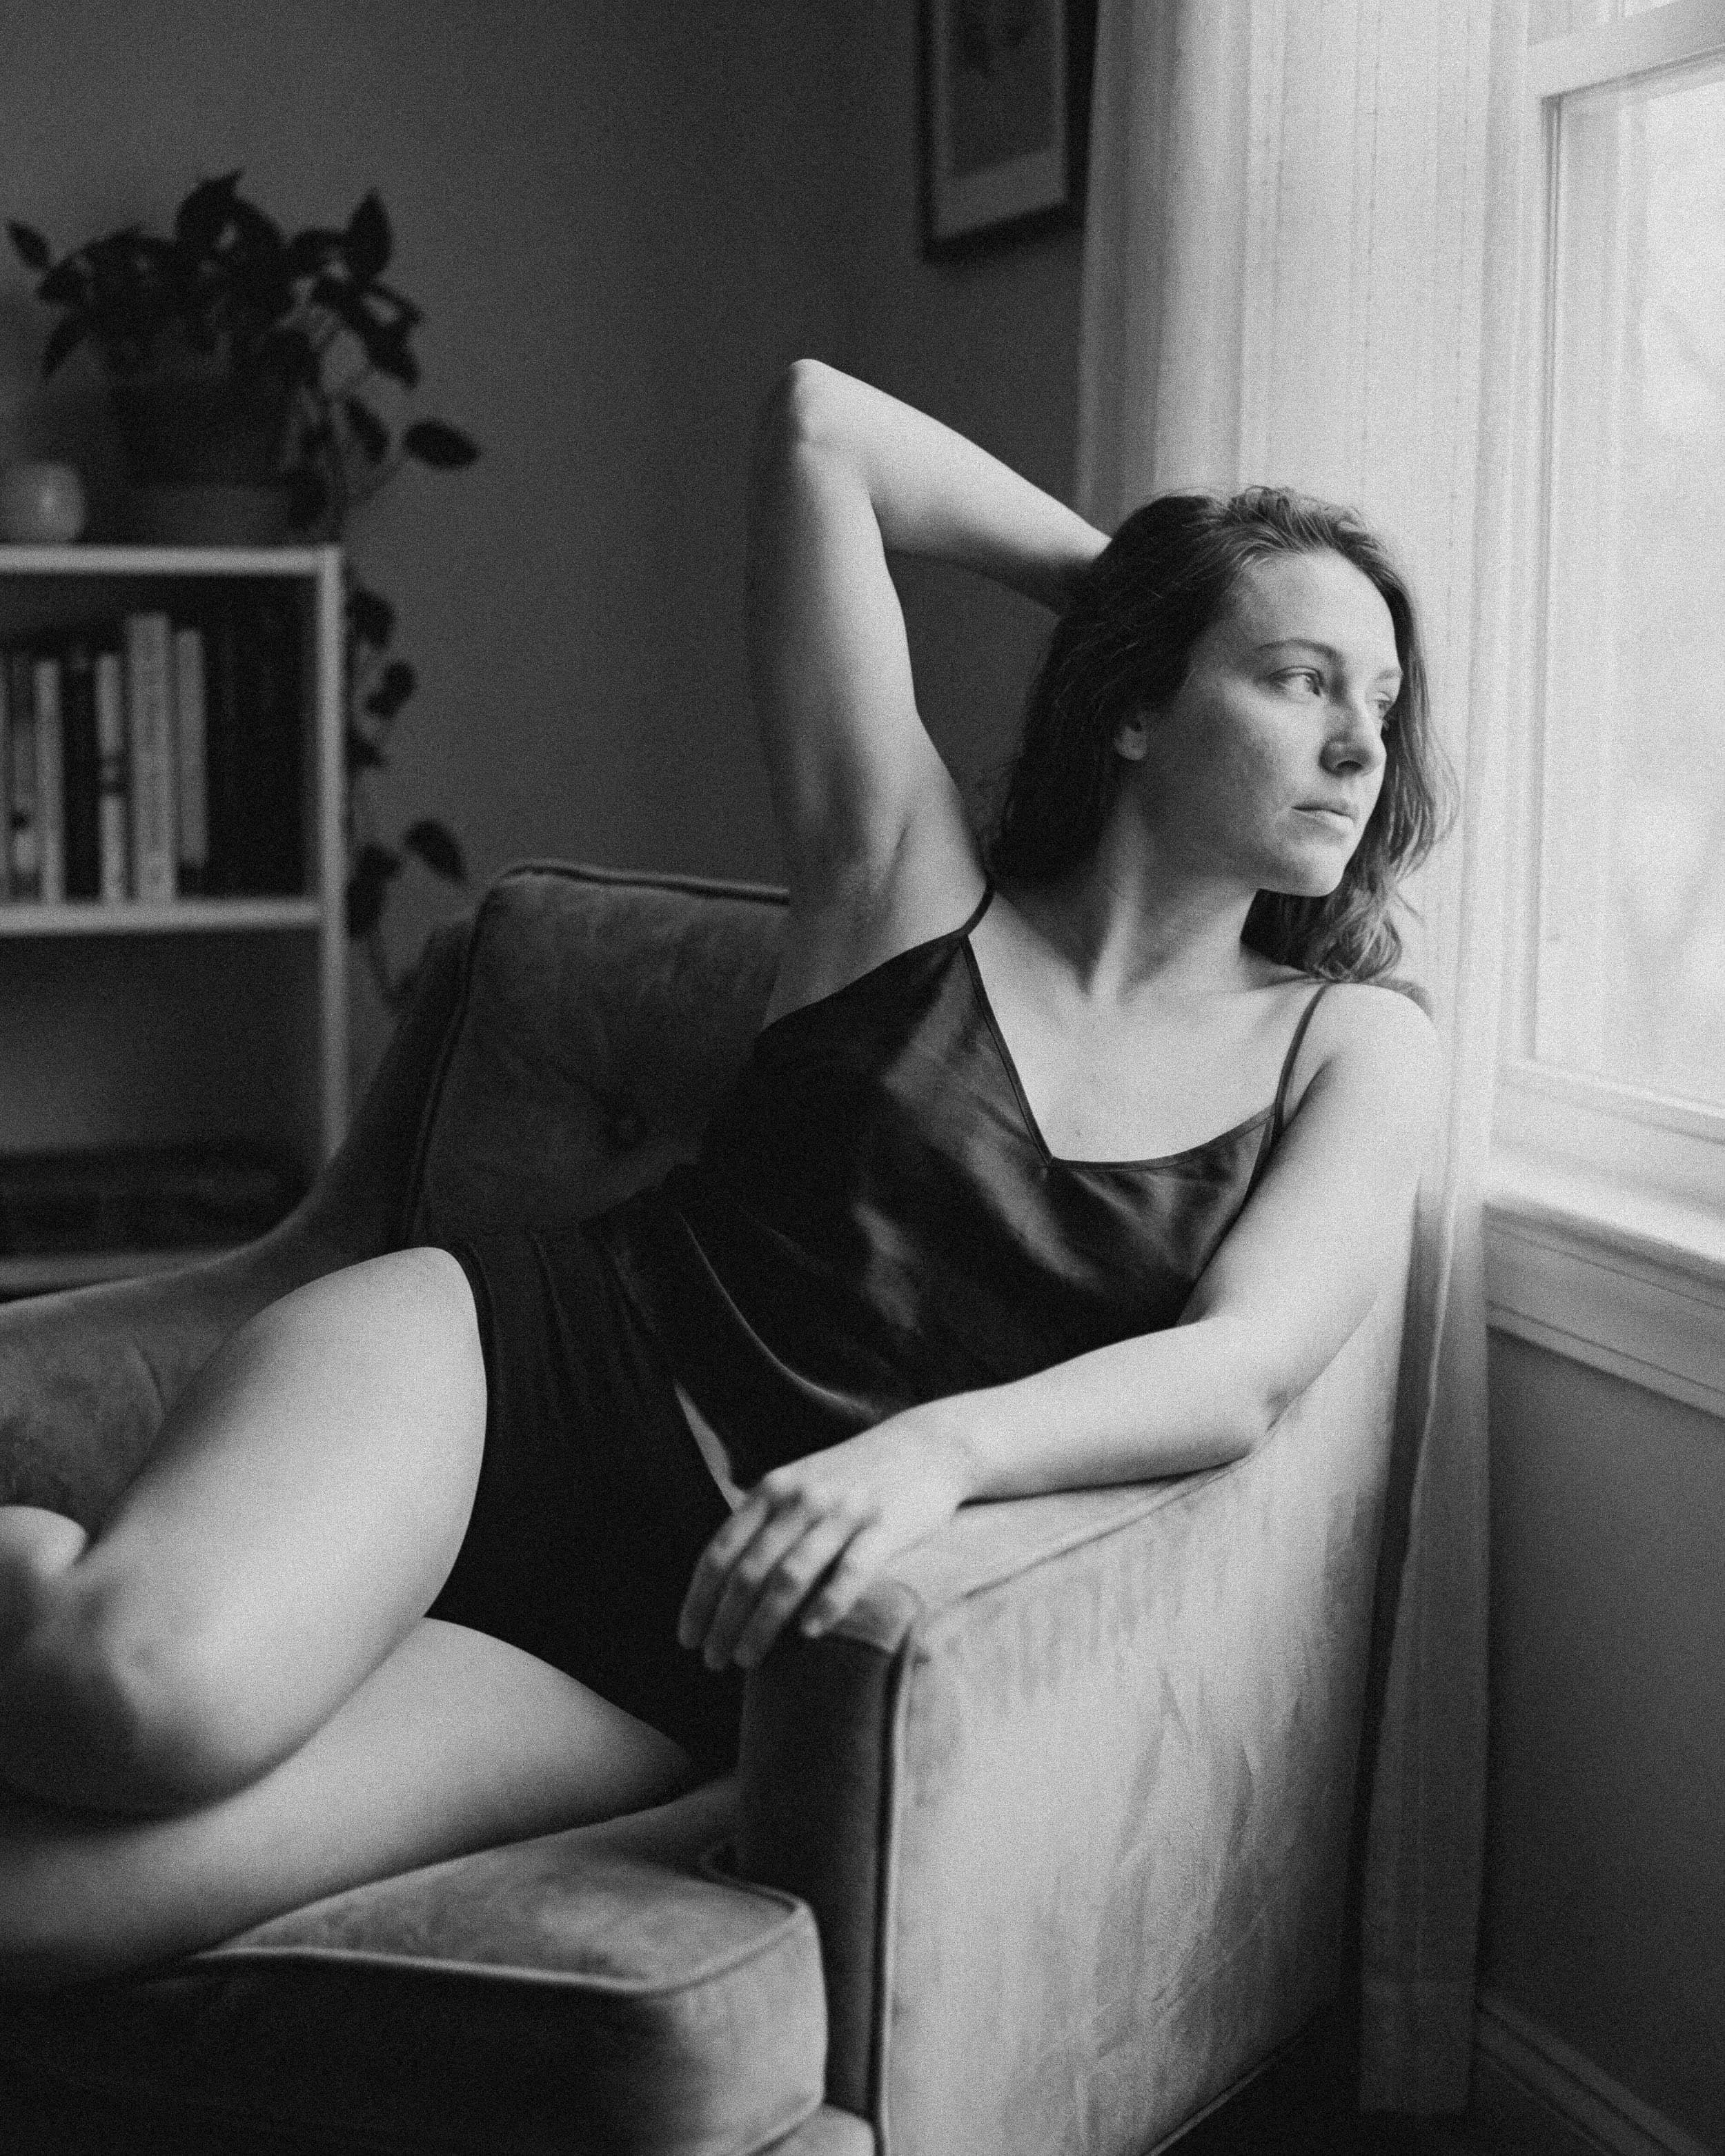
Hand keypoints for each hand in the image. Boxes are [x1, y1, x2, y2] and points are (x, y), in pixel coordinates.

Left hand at [676, 1412, 972, 1671]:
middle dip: (724, 1622)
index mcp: (772, 1490)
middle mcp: (801, 1499)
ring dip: (762, 1624)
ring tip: (746, 1660)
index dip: (699, 1600)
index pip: (720, 1553)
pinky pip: (851, 1571)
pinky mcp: (885, 1527)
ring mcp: (843, 1512)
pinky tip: (809, 1634)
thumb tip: (721, 1578)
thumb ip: (764, 1521)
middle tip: (712, 1661)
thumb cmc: (855, 1477)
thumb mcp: (799, 1483)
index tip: (687, 1638)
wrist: (928, 1446)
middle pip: (748, 1572)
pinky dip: (827, 1604)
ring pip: (790, 1577)